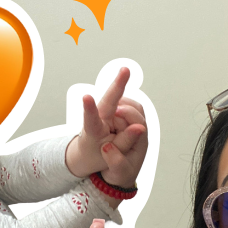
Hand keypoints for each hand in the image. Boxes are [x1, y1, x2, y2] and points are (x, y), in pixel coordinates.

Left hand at [66, 68, 146, 182]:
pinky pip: (128, 104)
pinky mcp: (110, 107)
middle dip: (118, 84)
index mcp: (93, 132)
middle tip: (125, 71)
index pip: (91, 120)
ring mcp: (103, 110)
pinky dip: (132, 111)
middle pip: (110, 100)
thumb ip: (127, 141)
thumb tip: (140, 127)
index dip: (90, 108)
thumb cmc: (97, 155)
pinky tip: (128, 121)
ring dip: (131, 115)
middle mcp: (98, 117)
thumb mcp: (113, 156)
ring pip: (126, 105)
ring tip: (125, 131)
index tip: (86, 97)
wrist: (88, 153)